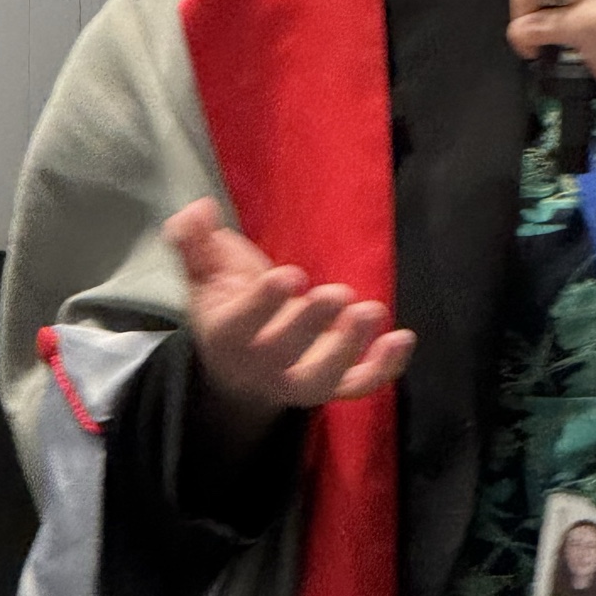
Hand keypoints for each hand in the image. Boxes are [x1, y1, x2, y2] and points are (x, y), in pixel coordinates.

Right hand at [163, 198, 415, 442]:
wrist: (238, 368)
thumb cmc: (225, 306)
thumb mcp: (203, 271)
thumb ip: (193, 239)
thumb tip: (199, 209)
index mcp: (227, 334)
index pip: (241, 323)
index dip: (264, 303)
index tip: (290, 276)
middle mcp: (262, 364)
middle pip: (283, 352)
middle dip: (310, 323)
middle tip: (338, 294)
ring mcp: (298, 379)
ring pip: (322, 378)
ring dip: (349, 347)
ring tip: (371, 311)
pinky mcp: (332, 384)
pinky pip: (358, 385)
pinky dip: (384, 368)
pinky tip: (403, 338)